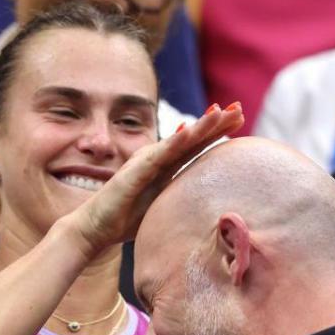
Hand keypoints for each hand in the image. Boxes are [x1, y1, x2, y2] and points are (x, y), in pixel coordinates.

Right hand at [68, 103, 243, 253]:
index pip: (196, 146)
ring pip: (178, 140)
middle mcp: (156, 159)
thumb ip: (180, 199)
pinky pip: (159, 155)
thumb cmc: (124, 220)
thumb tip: (209, 209)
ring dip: (200, 126)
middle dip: (216, 122)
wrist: (94, 227)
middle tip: (239, 107)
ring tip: (220, 112)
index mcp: (165, 167)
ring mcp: (145, 162)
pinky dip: (175, 141)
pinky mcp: (135, 171)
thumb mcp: (162, 207)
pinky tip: (190, 130)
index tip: (240, 118)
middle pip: (192, 137)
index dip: (217, 131)